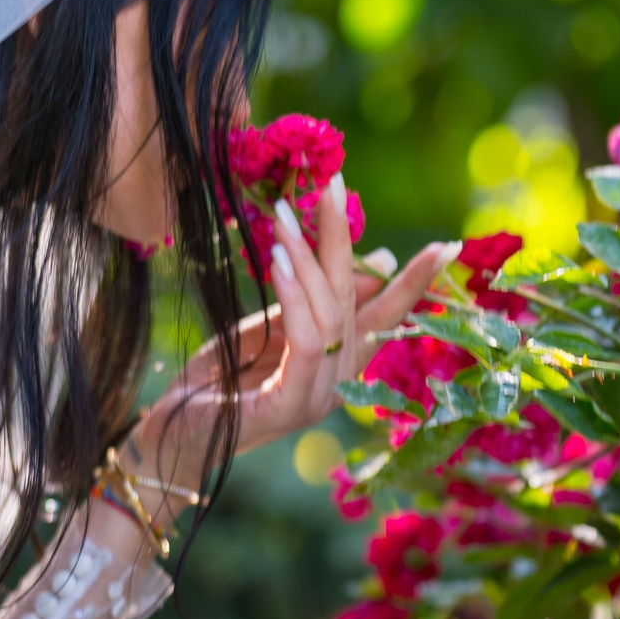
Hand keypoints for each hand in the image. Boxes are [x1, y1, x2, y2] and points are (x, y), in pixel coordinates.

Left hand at [129, 174, 454, 481]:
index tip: (448, 245)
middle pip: (356, 302)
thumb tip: (383, 258)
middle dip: (344, 240)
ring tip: (284, 214)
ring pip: (330, 317)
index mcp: (341, 364)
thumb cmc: (220, 378)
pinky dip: (295, 297)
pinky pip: (304, 343)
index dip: (417, 281)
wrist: (171, 433)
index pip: (389, 316)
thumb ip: (316, 297)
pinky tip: (277, 260)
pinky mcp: (287, 407)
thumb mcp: (272, 326)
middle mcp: (339, 382)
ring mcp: (317, 398)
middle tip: (334, 185)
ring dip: (307, 258)